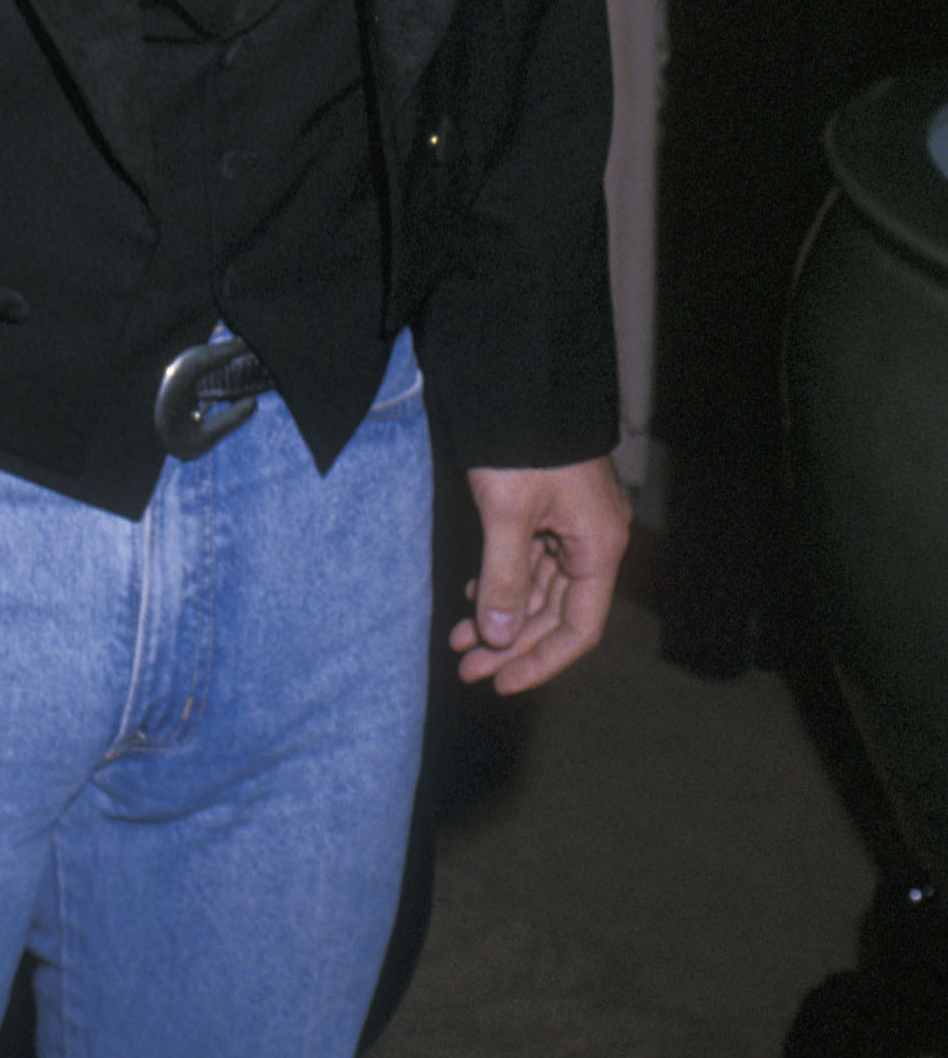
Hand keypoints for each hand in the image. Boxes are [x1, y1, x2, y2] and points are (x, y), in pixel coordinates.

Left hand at [453, 456, 629, 692]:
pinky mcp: (549, 507)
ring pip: (540, 589)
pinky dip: (502, 582)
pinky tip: (471, 596)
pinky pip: (531, 560)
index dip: (540, 662)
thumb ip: (504, 580)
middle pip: (557, 614)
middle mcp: (593, 540)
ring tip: (459, 640)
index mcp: (599, 548)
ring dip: (501, 615)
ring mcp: (572, 524)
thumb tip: (497, 639)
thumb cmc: (522, 441)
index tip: (499, 682)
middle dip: (511, 643)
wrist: (523, 375)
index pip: (578, 630)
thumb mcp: (508, 514)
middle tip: (466, 666)